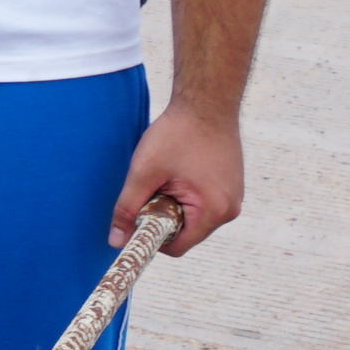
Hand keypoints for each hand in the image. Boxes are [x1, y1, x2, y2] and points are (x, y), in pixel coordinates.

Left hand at [113, 101, 240, 251]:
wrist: (207, 101)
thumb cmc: (177, 134)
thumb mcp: (144, 173)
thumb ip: (128, 209)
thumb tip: (115, 241)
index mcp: (213, 211)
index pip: (176, 247)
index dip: (152, 237)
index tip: (138, 216)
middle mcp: (230, 209)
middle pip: (186, 234)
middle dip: (163, 218)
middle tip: (153, 188)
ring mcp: (234, 197)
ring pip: (193, 218)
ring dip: (174, 205)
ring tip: (168, 176)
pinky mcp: (231, 186)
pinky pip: (203, 204)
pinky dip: (187, 195)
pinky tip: (180, 171)